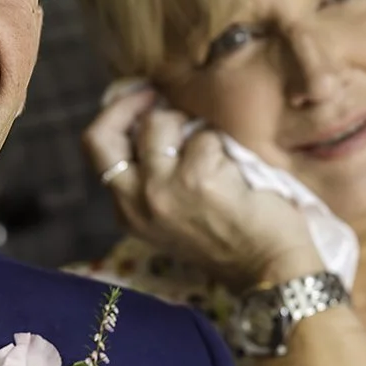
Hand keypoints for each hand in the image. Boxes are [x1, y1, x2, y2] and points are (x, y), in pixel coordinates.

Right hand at [83, 84, 323, 288]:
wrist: (268, 269)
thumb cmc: (228, 237)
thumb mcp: (171, 215)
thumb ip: (152, 176)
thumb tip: (150, 114)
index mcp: (127, 210)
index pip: (97, 146)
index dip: (116, 113)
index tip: (142, 99)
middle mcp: (137, 200)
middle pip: (107, 132)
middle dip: (133, 104)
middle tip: (159, 96)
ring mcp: (164, 189)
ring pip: (161, 124)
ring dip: (190, 125)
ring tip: (213, 149)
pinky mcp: (198, 179)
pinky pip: (205, 136)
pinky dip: (223, 145)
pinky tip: (236, 170)